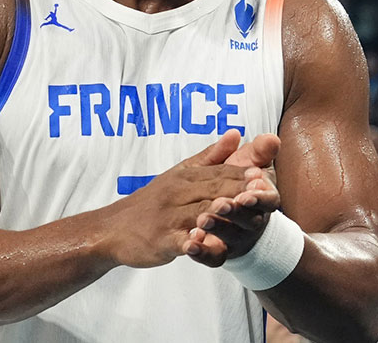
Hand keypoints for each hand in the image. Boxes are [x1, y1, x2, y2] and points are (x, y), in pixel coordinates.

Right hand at [106, 131, 264, 268]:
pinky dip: (191, 243)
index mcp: (186, 177)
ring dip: (219, 212)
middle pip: (213, 190)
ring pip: (198, 212)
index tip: (263, 176)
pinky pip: (178, 241)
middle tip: (262, 193)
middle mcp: (178, 193)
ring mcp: (169, 217)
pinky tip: (204, 245)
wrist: (113, 228)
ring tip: (238, 212)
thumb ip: (210, 157)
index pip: (219, 173)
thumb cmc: (153, 201)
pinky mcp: (160, 240)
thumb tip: (237, 134)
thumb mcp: (180, 174)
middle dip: (238, 190)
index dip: (242, 175)